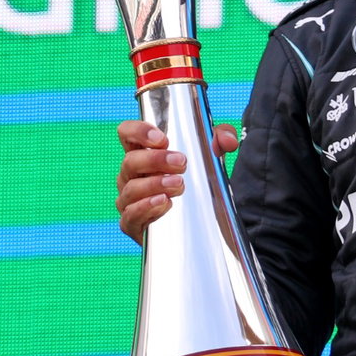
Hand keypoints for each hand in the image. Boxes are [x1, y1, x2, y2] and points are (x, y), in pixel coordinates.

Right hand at [115, 120, 238, 240]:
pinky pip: (131, 215)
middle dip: (155, 160)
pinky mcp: (132, 223)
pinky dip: (146, 208)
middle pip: (130, 161)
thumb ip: (220, 140)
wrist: (194, 223)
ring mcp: (128, 199)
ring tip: (178, 184)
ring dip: (154, 184)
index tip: (162, 139)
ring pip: (131, 189)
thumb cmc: (193, 182)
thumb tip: (228, 141)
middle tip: (181, 163)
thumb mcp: (210, 157)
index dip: (139, 131)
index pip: (127, 133)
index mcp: (142, 152)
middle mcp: (131, 174)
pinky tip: (164, 203)